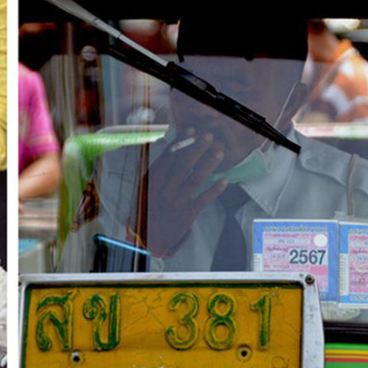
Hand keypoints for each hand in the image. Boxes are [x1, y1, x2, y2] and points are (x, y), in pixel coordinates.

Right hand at [144, 131, 227, 253]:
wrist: (147, 237)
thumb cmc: (146, 208)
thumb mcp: (144, 187)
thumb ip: (155, 168)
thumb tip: (166, 146)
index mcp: (152, 181)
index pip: (167, 157)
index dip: (180, 143)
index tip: (191, 130)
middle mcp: (164, 190)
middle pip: (182, 166)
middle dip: (196, 149)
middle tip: (209, 136)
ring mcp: (176, 202)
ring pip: (194, 180)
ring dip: (208, 165)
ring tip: (219, 152)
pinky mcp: (187, 214)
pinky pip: (202, 200)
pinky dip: (214, 191)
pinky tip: (224, 180)